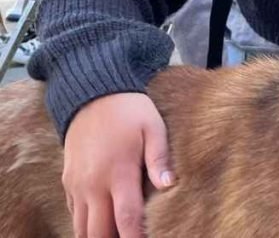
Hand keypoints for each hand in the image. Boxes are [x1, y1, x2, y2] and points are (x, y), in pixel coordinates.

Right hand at [63, 93, 174, 237]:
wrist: (92, 95)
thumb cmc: (129, 111)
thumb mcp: (153, 128)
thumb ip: (159, 159)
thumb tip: (170, 185)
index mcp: (118, 172)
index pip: (126, 219)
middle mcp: (93, 184)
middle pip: (99, 232)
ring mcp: (77, 185)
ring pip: (82, 228)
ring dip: (99, 235)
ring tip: (118, 233)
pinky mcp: (68, 182)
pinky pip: (75, 214)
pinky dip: (87, 223)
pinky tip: (104, 221)